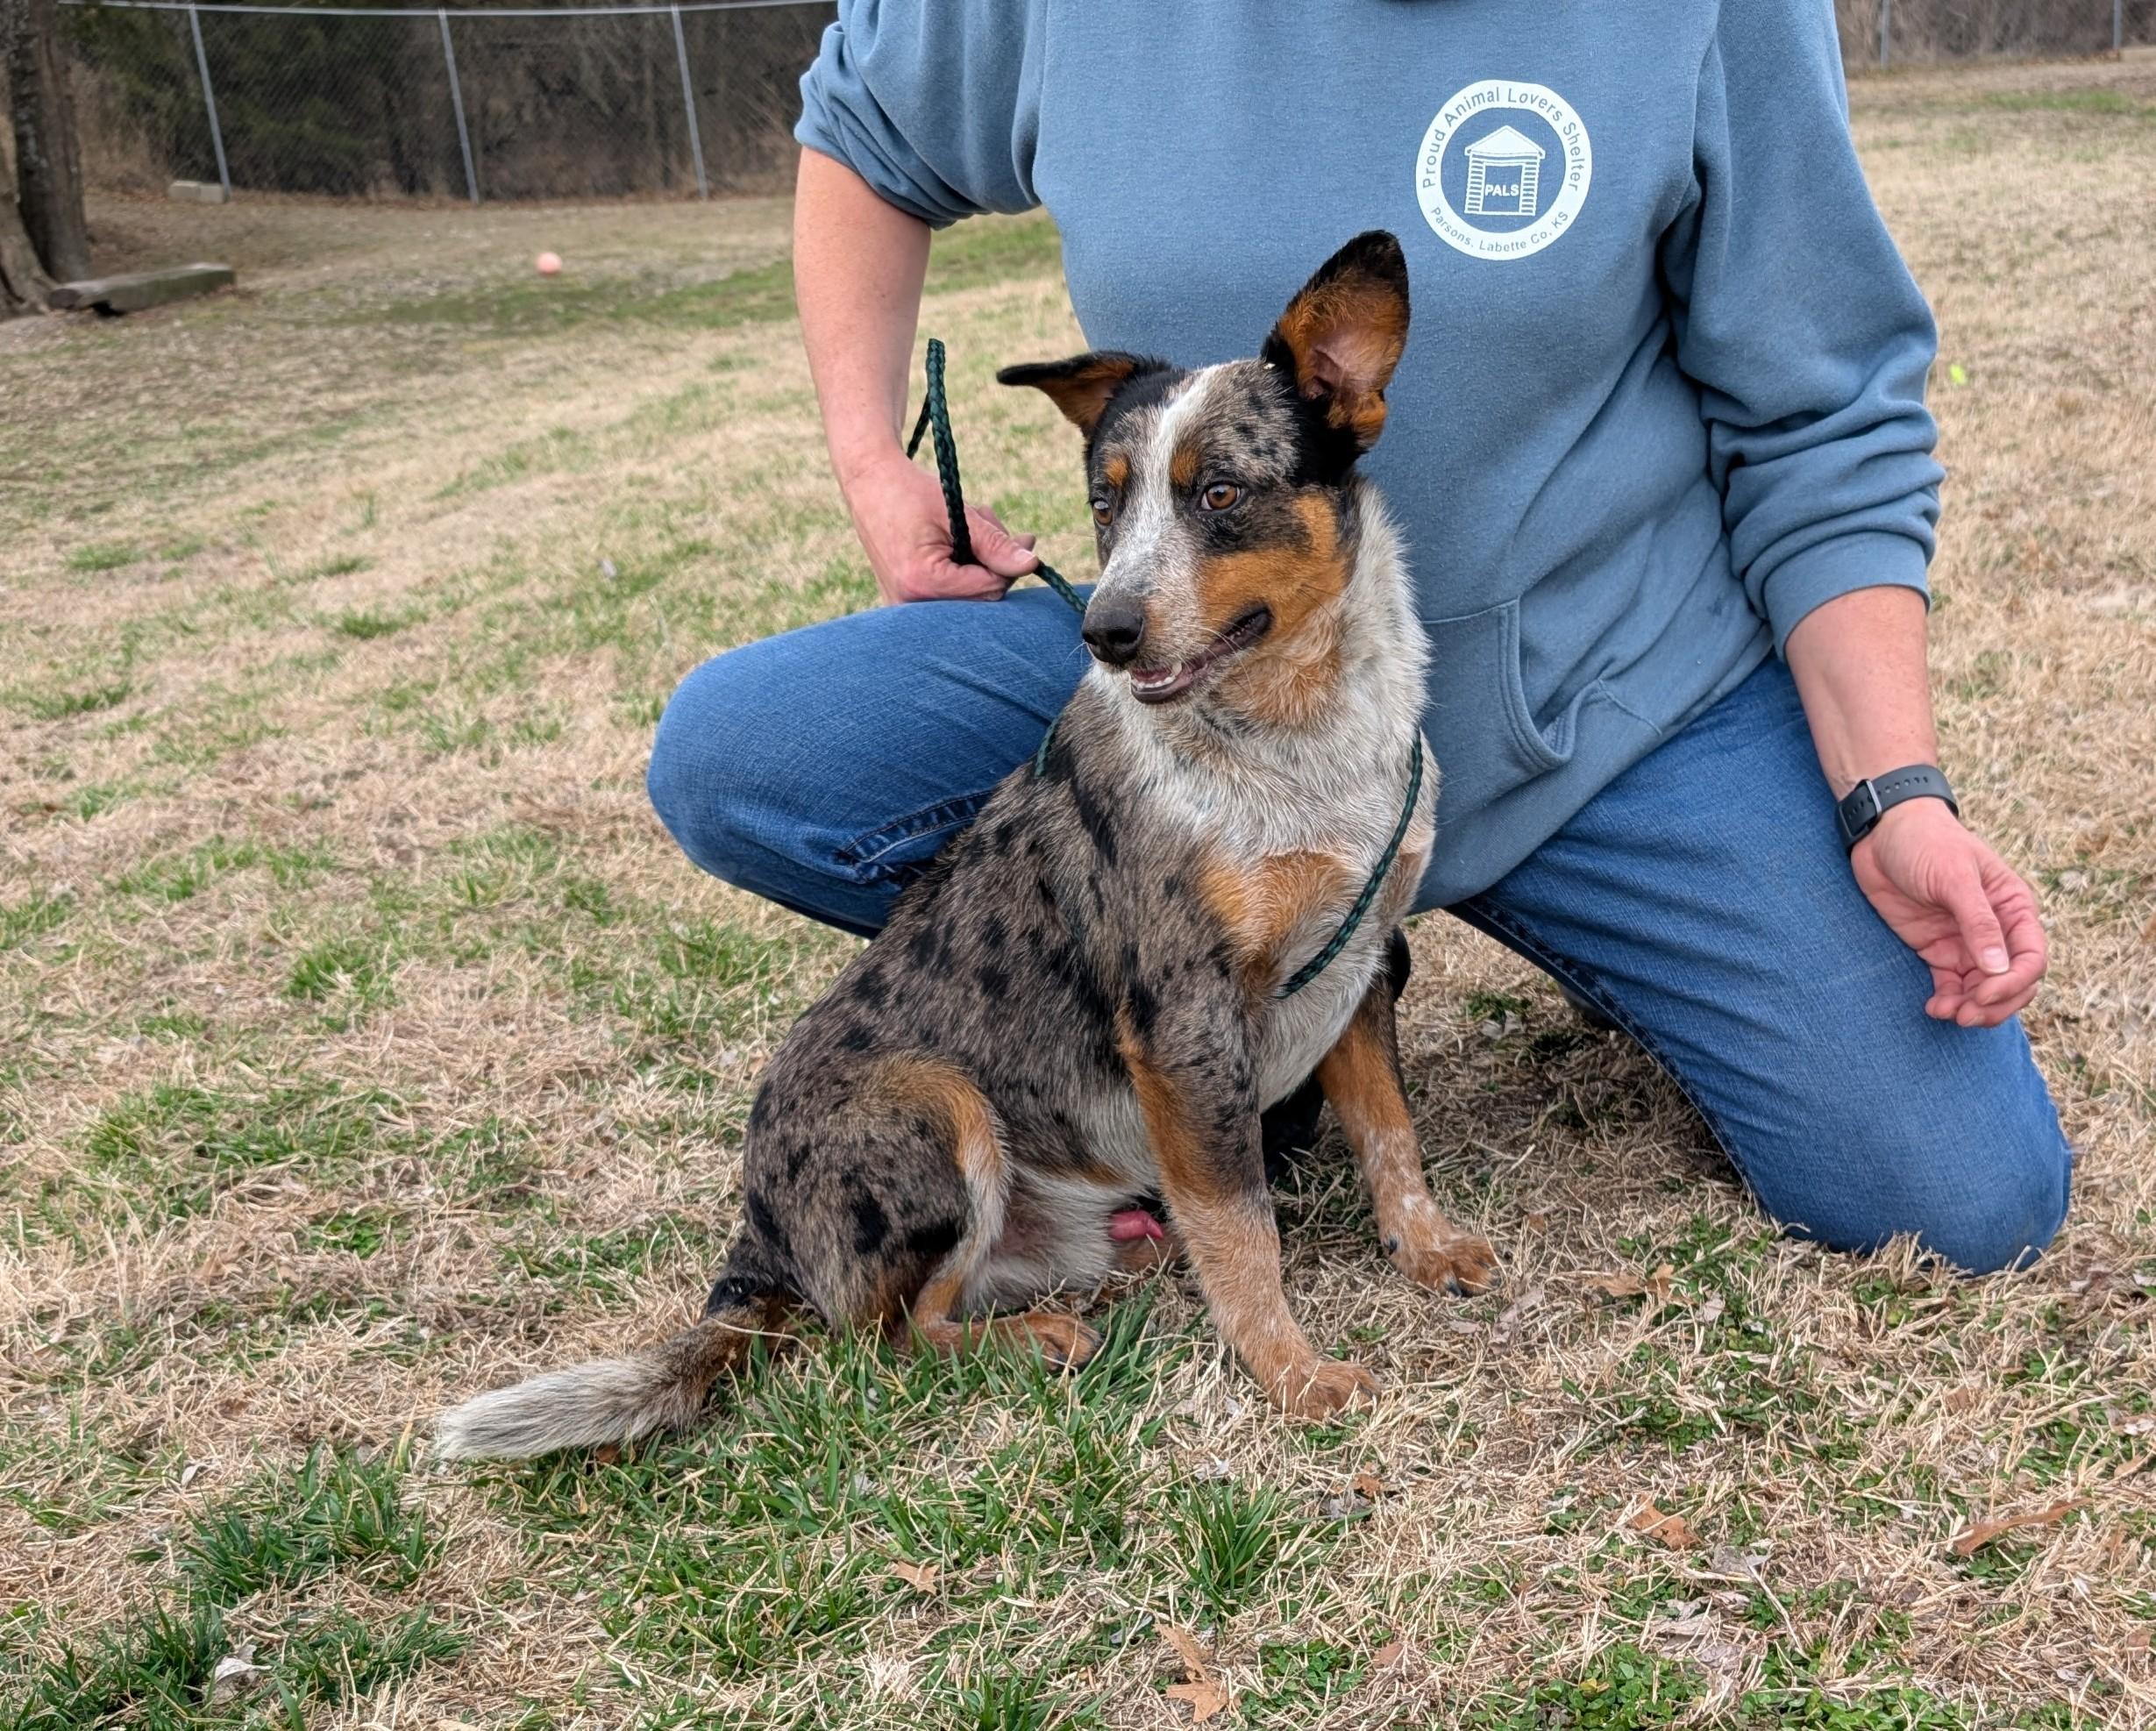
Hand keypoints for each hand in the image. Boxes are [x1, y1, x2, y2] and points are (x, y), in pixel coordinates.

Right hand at [840, 449, 1037, 603]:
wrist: (869, 485)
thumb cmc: (910, 492)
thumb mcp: (958, 513)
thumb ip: (996, 544)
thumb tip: (1033, 565)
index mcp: (923, 583)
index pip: (990, 589)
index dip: (1010, 564)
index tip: (1022, 537)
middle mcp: (910, 605)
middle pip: (981, 599)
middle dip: (994, 563)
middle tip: (989, 523)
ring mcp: (904, 609)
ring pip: (968, 598)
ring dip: (979, 564)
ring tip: (966, 527)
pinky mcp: (905, 604)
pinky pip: (950, 596)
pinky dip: (962, 571)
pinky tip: (954, 544)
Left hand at [1850, 797, 2046, 1026]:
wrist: (1881, 834)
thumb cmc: (1926, 842)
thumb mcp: (1954, 876)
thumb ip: (1977, 920)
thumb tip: (1998, 967)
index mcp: (2013, 907)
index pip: (2031, 957)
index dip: (2014, 983)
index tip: (1984, 995)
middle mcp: (1996, 929)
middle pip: (2012, 981)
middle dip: (1995, 1004)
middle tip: (1966, 1017)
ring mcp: (1966, 942)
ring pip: (1983, 989)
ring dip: (1971, 1008)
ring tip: (1947, 1014)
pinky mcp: (1936, 949)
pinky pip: (1952, 985)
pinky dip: (1949, 1001)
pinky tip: (1935, 1008)